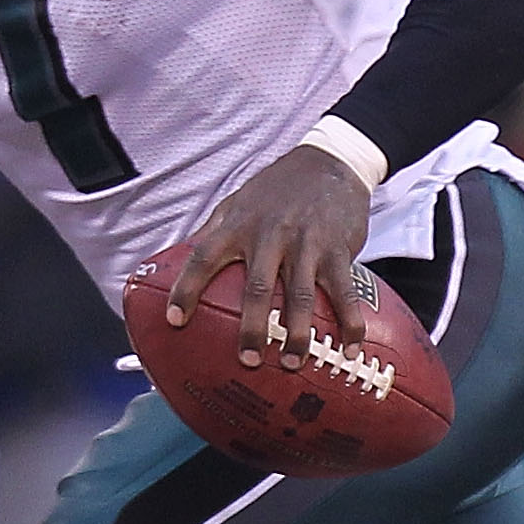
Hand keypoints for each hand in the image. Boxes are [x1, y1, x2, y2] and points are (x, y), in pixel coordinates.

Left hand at [168, 144, 370, 367]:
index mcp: (239, 225)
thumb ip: (212, 231)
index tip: (174, 319)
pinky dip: (349, 323)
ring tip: (290, 362)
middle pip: (258, 287)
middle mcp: (271, 235)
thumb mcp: (238, 201)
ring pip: (300, 295)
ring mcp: (306, 244)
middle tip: (247, 359)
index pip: (204, 257)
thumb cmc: (277, 188)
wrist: (330, 162)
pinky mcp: (338, 250)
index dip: (187, 288)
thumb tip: (176, 260)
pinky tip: (348, 348)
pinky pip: (345, 293)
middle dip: (252, 326)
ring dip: (296, 333)